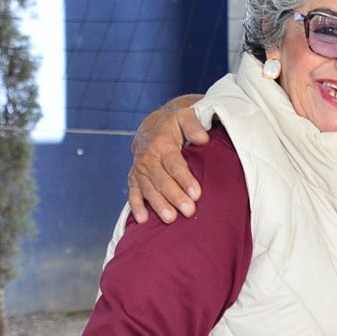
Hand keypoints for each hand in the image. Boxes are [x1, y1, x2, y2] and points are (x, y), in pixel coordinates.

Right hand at [127, 94, 207, 223]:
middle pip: (161, 179)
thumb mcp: (186, 116)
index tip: (197, 193)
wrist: (153, 126)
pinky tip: (143, 220)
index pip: (174, 163)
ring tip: (170, 218)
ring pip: (148, 189)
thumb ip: (194, 125)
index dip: (184, 179)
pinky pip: (133, 193)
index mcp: (161, 143)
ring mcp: (139, 170)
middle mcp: (148, 158)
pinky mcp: (134, 178)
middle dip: (175, 196)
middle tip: (189, 211)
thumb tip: (203, 139)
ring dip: (158, 204)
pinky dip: (136, 206)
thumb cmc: (175, 123)